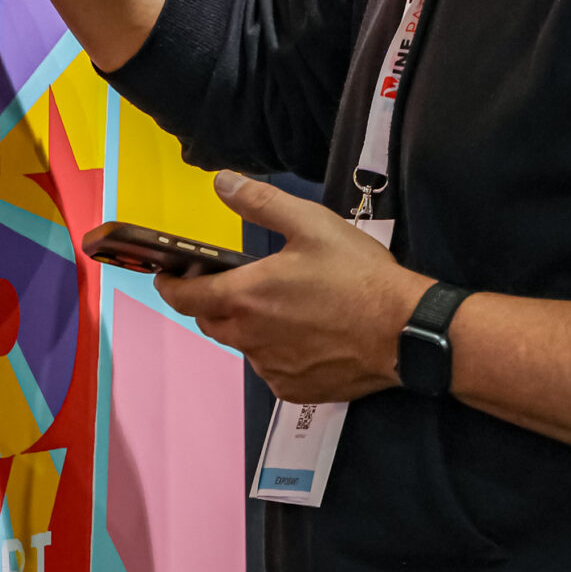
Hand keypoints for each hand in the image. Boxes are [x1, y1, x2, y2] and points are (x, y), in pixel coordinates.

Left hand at [156, 172, 434, 403]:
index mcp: (246, 297)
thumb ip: (260, 202)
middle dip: (211, 301)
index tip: (168, 275)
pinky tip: (306, 333)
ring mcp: (271, 368)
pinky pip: (271, 368)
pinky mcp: (293, 388)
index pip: (184, 296)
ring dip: (248, 326)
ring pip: (243, 345)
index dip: (170, 284)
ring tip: (284, 305)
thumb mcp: (311, 224)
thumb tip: (222, 183)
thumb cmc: (359, 277)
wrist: (403, 330)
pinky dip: (277, 351)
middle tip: (234, 282)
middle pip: (210, 321)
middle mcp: (250, 338)